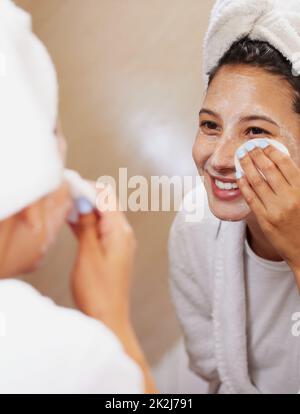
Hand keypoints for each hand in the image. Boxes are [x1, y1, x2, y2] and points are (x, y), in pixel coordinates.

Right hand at [69, 190, 135, 326]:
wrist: (109, 318)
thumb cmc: (99, 291)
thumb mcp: (88, 254)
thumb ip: (88, 225)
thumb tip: (85, 201)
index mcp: (120, 231)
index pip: (106, 196)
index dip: (88, 187)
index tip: (70, 185)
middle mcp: (123, 233)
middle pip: (107, 204)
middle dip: (87, 196)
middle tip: (66, 196)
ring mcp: (119, 242)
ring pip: (103, 216)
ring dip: (86, 210)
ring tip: (67, 208)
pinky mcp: (113, 251)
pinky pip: (101, 229)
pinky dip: (88, 223)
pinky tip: (74, 223)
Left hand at [236, 142, 299, 287]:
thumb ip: (296, 182)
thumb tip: (283, 163)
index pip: (285, 164)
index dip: (273, 151)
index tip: (264, 144)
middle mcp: (289, 197)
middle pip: (268, 170)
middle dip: (257, 155)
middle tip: (248, 146)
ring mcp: (276, 209)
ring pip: (257, 181)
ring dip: (247, 166)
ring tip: (241, 157)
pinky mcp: (265, 219)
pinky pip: (251, 198)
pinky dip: (244, 185)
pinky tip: (239, 176)